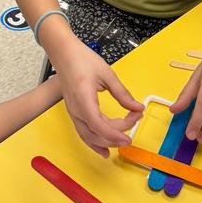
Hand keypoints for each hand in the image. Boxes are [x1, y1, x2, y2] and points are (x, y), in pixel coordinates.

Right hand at [53, 40, 143, 157]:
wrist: (64, 54)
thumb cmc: (82, 60)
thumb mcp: (107, 74)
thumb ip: (123, 94)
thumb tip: (137, 107)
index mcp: (83, 99)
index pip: (99, 125)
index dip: (115, 134)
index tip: (130, 135)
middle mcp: (76, 109)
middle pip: (96, 133)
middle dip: (117, 134)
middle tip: (134, 121)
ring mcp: (73, 112)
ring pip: (88, 137)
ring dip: (106, 142)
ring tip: (122, 142)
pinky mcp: (74, 112)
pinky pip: (84, 132)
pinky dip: (95, 142)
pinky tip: (104, 148)